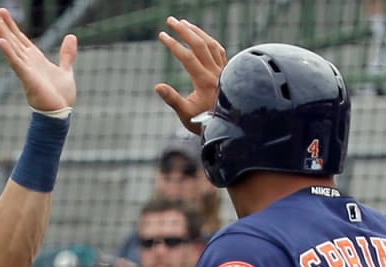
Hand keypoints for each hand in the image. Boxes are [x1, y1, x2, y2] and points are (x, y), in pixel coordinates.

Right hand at [0, 4, 76, 111]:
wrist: (61, 113)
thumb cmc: (60, 96)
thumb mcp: (66, 70)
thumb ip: (67, 54)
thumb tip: (71, 36)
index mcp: (34, 58)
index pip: (20, 37)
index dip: (11, 24)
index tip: (2, 10)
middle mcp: (27, 62)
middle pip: (11, 38)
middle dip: (0, 22)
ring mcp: (25, 69)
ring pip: (10, 47)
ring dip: (1, 32)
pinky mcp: (28, 79)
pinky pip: (16, 64)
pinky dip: (8, 53)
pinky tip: (0, 42)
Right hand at [155, 17, 227, 134]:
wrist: (228, 128)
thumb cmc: (204, 123)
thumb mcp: (186, 115)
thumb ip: (172, 100)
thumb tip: (157, 86)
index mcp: (204, 82)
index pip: (187, 57)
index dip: (173, 44)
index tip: (162, 35)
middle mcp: (216, 73)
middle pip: (200, 45)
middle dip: (184, 31)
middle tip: (170, 20)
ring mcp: (223, 71)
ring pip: (211, 44)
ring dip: (197, 32)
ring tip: (184, 23)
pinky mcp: (226, 72)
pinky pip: (219, 50)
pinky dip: (209, 40)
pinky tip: (201, 37)